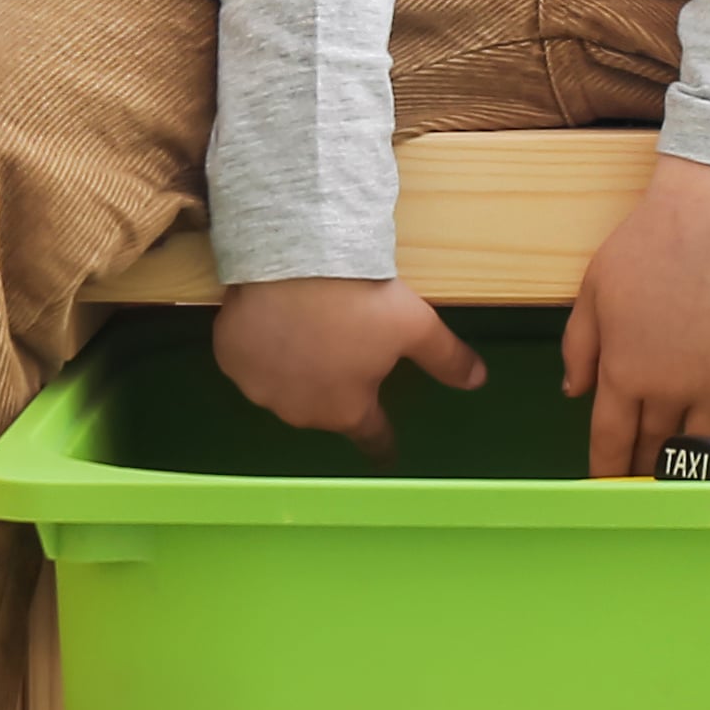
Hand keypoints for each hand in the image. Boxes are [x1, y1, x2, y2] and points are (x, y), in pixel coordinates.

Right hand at [215, 276, 485, 455]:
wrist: (293, 257)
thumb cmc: (360, 299)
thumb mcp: (416, 326)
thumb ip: (446, 359)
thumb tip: (479, 381)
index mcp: (347, 410)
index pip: (370, 436)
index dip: (381, 441)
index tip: (385, 452)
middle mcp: (300, 411)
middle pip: (324, 408)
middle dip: (335, 389)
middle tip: (343, 352)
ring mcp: (259, 388)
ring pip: (284, 386)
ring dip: (296, 371)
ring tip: (308, 334)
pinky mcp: (230, 359)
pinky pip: (250, 361)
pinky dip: (262, 349)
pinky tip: (273, 324)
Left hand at [563, 155, 709, 474]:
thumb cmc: (646, 245)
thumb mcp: (592, 289)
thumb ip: (578, 346)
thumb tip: (571, 392)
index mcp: (622, 371)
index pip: (609, 440)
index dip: (607, 472)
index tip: (606, 491)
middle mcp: (667, 390)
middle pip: (654, 448)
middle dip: (646, 472)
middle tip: (646, 492)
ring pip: (702, 449)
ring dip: (694, 474)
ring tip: (691, 492)